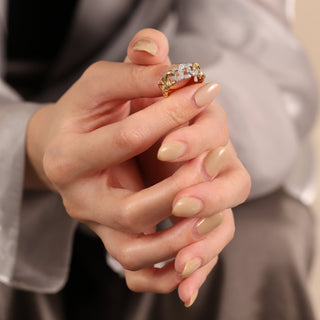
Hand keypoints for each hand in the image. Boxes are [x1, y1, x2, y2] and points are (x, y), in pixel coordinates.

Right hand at [25, 31, 232, 304]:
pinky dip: (169, 269)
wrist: (67, 147)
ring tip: (214, 206)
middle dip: (182, 187)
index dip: (172, 113)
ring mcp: (95, 225)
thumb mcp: (100, 84)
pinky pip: (139, 270)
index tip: (207, 92)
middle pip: (133, 209)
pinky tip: (197, 253)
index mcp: (67, 155)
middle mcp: (78, 199)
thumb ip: (129, 70)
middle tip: (220, 157)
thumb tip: (159, 50)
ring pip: (137, 250)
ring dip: (182, 236)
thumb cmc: (86, 114)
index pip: (128, 137)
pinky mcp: (111, 239)